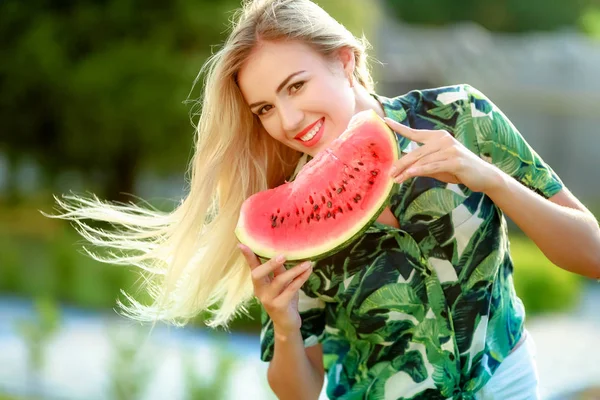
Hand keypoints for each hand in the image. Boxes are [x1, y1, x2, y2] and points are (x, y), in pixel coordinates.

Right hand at [238, 243, 312, 333]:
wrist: (287, 323)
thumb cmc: (284, 298)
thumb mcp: (281, 282)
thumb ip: (280, 270)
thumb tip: (284, 253)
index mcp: (259, 283)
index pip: (252, 267)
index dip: (247, 256)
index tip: (241, 244)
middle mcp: (260, 291)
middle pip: (258, 274)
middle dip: (269, 264)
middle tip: (283, 255)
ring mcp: (268, 299)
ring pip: (279, 281)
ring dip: (295, 270)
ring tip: (307, 262)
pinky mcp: (279, 306)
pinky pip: (291, 289)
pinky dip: (301, 279)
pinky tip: (308, 271)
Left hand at [384, 118, 499, 192]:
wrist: (483, 176)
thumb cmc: (458, 170)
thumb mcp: (437, 165)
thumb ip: (422, 162)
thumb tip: (402, 163)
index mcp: (438, 137)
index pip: (415, 132)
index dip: (399, 127)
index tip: (385, 121)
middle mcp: (443, 139)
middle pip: (415, 152)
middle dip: (400, 163)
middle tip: (389, 173)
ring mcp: (450, 149)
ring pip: (422, 160)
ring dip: (407, 171)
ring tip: (396, 179)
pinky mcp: (455, 161)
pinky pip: (432, 166)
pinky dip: (420, 171)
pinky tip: (410, 174)